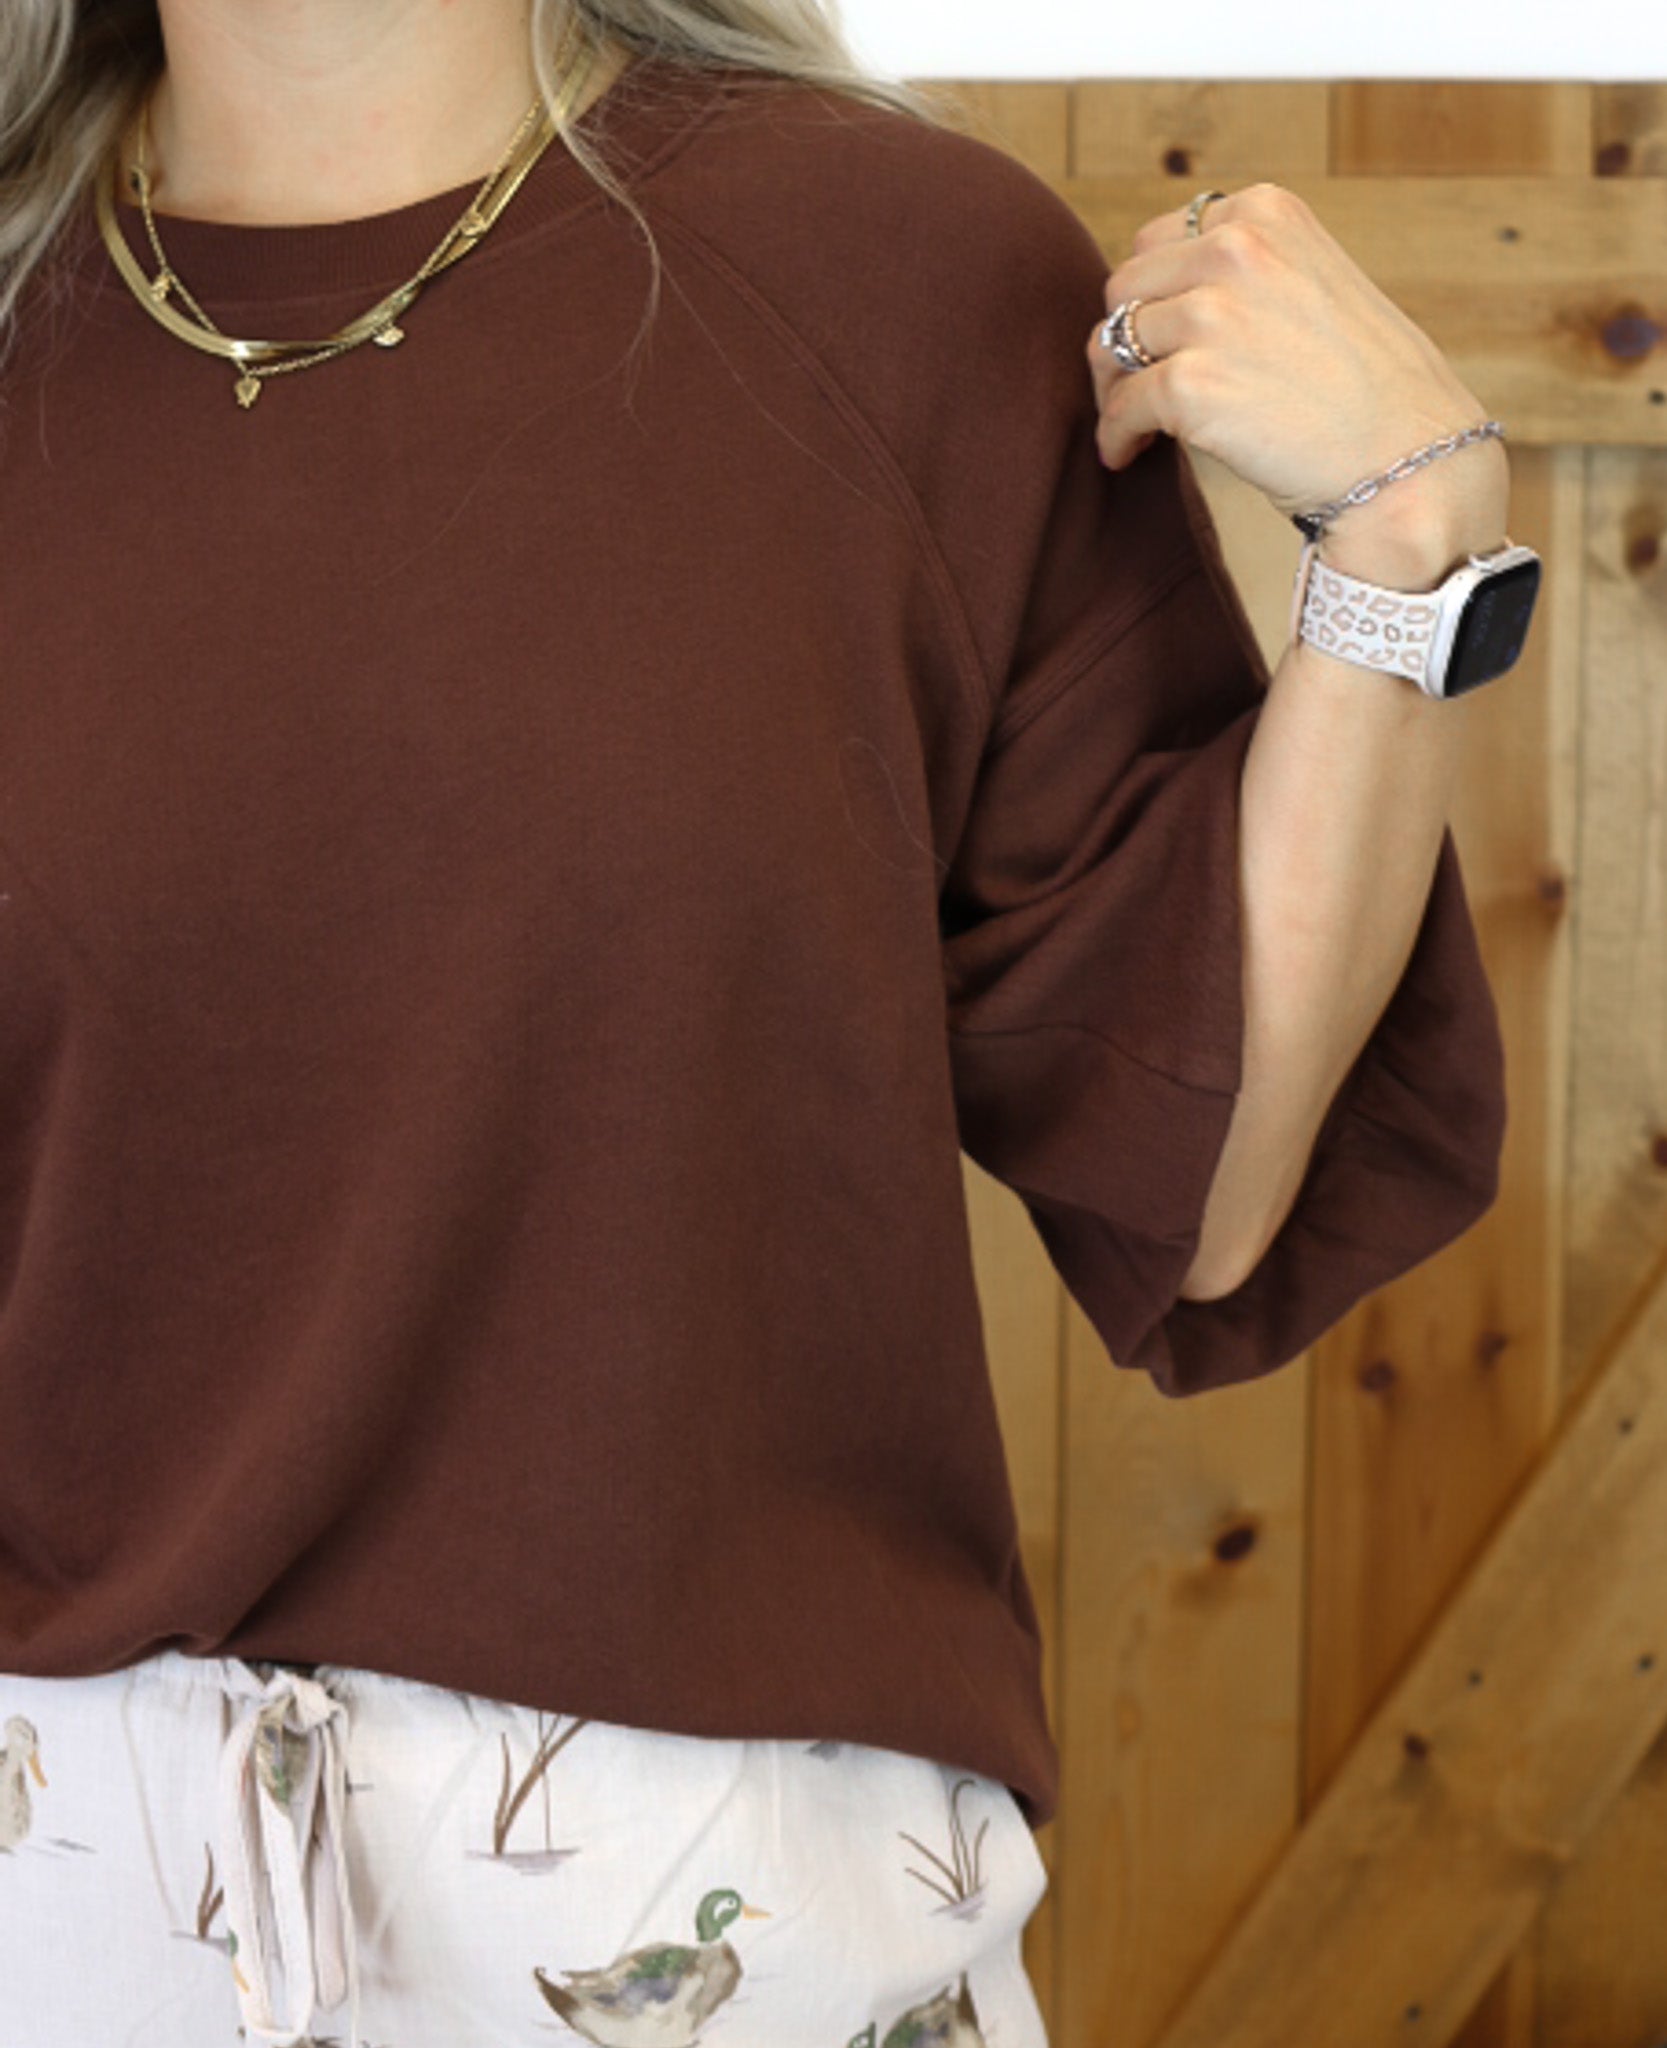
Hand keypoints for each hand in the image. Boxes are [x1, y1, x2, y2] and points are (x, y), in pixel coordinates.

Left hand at [1084, 184, 1510, 580]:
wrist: (1408, 455)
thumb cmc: (1368, 388)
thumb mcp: (1314, 283)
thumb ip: (1246, 274)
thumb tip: (1161, 304)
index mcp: (1264, 212)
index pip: (1160, 241)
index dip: (1152, 297)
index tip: (1160, 339)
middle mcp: (1234, 247)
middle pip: (1125, 288)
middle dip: (1124, 340)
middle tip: (1136, 388)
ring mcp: (1210, 314)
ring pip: (1111, 343)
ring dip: (1113, 388)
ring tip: (1133, 425)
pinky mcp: (1191, 384)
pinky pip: (1120, 406)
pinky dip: (1114, 435)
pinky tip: (1126, 455)